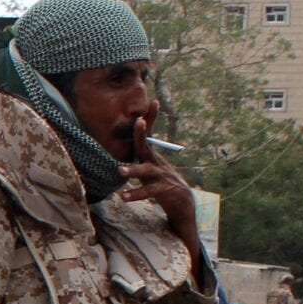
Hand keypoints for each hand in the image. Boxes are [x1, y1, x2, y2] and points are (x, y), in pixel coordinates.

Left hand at [118, 121, 198, 238]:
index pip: (150, 136)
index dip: (151, 119)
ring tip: (120, 170)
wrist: (182, 201)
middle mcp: (156, 163)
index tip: (153, 102)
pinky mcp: (162, 190)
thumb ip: (140, 158)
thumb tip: (127, 146)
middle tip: (138, 121)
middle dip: (142, 134)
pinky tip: (123, 196)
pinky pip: (147, 192)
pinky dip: (135, 194)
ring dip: (134, 170)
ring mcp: (160, 176)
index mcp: (152, 157)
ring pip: (146, 171)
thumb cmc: (161, 182)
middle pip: (147, 147)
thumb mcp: (150, 168)